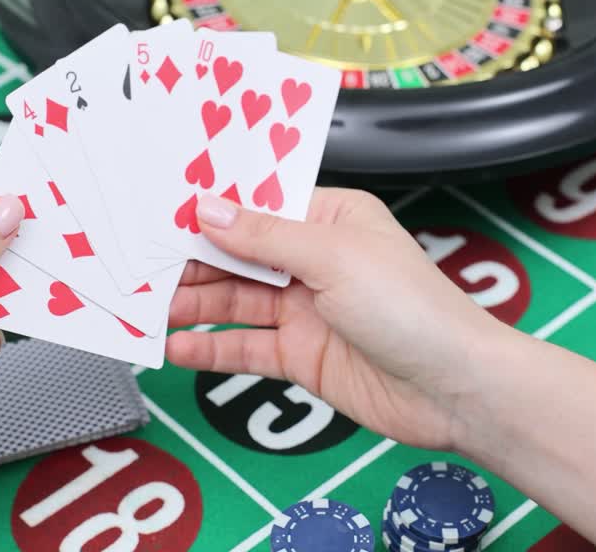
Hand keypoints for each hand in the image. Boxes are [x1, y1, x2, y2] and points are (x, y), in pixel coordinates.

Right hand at [167, 188, 506, 450]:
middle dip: (191, 261)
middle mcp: (315, 261)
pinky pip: (246, 348)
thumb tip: (209, 209)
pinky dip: (211, 347)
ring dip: (193, 304)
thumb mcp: (333, 257)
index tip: (160, 212)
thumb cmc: (415, 309)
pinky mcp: (302, 356)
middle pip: (238, 256)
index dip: (210, 210)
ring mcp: (307, 310)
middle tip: (141, 266)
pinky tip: (178, 346)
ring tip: (149, 307)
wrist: (455, 389)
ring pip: (235, 302)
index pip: (256, 207)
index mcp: (330, 218)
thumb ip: (264, 238)